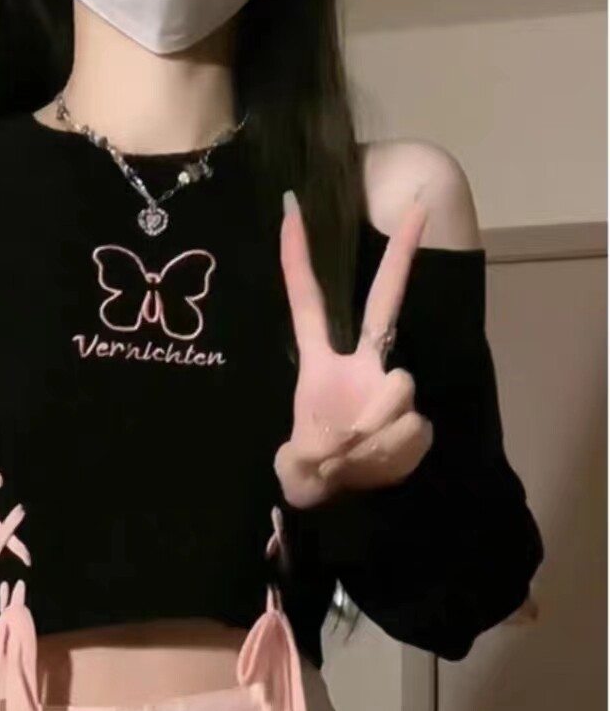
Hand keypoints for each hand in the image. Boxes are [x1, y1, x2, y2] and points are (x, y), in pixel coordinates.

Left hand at [275, 190, 433, 508]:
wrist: (348, 506)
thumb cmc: (313, 477)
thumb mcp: (296, 469)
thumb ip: (312, 452)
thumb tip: (348, 439)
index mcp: (320, 365)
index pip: (306, 304)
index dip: (297, 259)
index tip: (290, 207)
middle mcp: (361, 366)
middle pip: (383, 301)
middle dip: (402, 254)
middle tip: (420, 204)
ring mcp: (392, 387)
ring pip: (400, 387)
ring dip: (377, 429)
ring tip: (358, 455)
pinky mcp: (418, 417)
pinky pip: (414, 426)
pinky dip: (395, 452)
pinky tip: (381, 464)